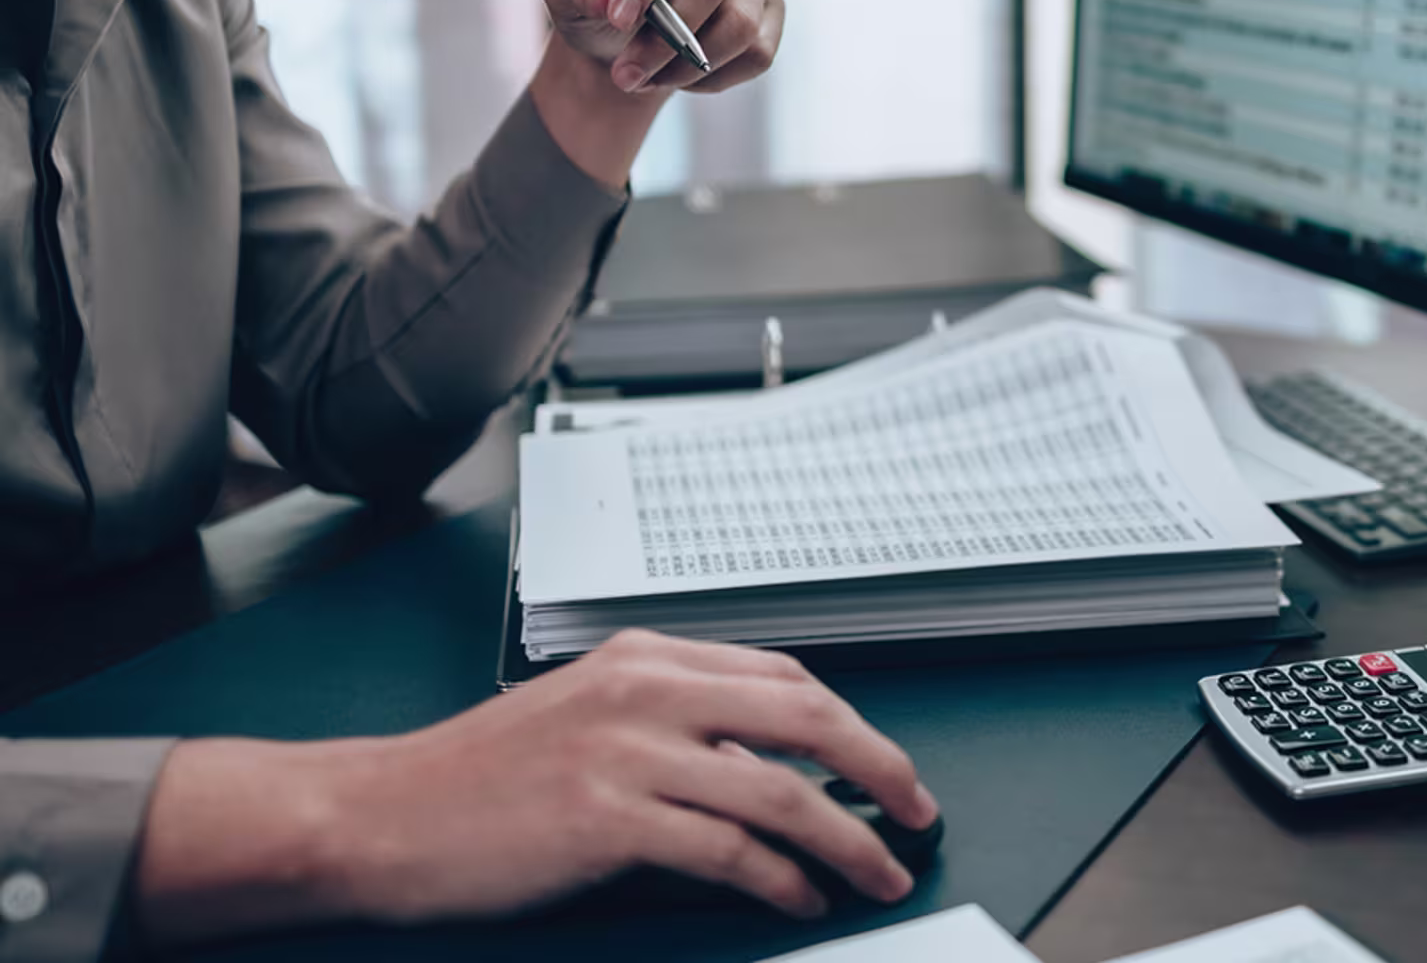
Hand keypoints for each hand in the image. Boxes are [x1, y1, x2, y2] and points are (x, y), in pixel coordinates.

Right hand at [135, 631, 937, 943]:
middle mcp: (645, 690)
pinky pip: (728, 850)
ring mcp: (627, 751)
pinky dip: (780, 878)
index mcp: (645, 658)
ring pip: (779, 789)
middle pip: (804, 715)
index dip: (849, 723)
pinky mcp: (607, 818)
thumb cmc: (477, 778)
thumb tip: (766, 766)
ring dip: (848, 837)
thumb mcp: (586, 716)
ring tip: (881, 870)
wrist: (378, 816)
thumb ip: (675, 724)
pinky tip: (801, 897)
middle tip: (918, 810)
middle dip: (879, 765)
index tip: (883, 765)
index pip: (783, 676)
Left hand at [529, 0, 785, 188]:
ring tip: (648, 78)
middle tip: (627, 73)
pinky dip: (715, 77)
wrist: (624, 39)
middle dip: (669, 38)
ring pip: (741, 22)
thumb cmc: (595, 0)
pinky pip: (758, 52)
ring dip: (689, 66)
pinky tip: (683, 75)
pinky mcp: (771, 7)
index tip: (619, 19)